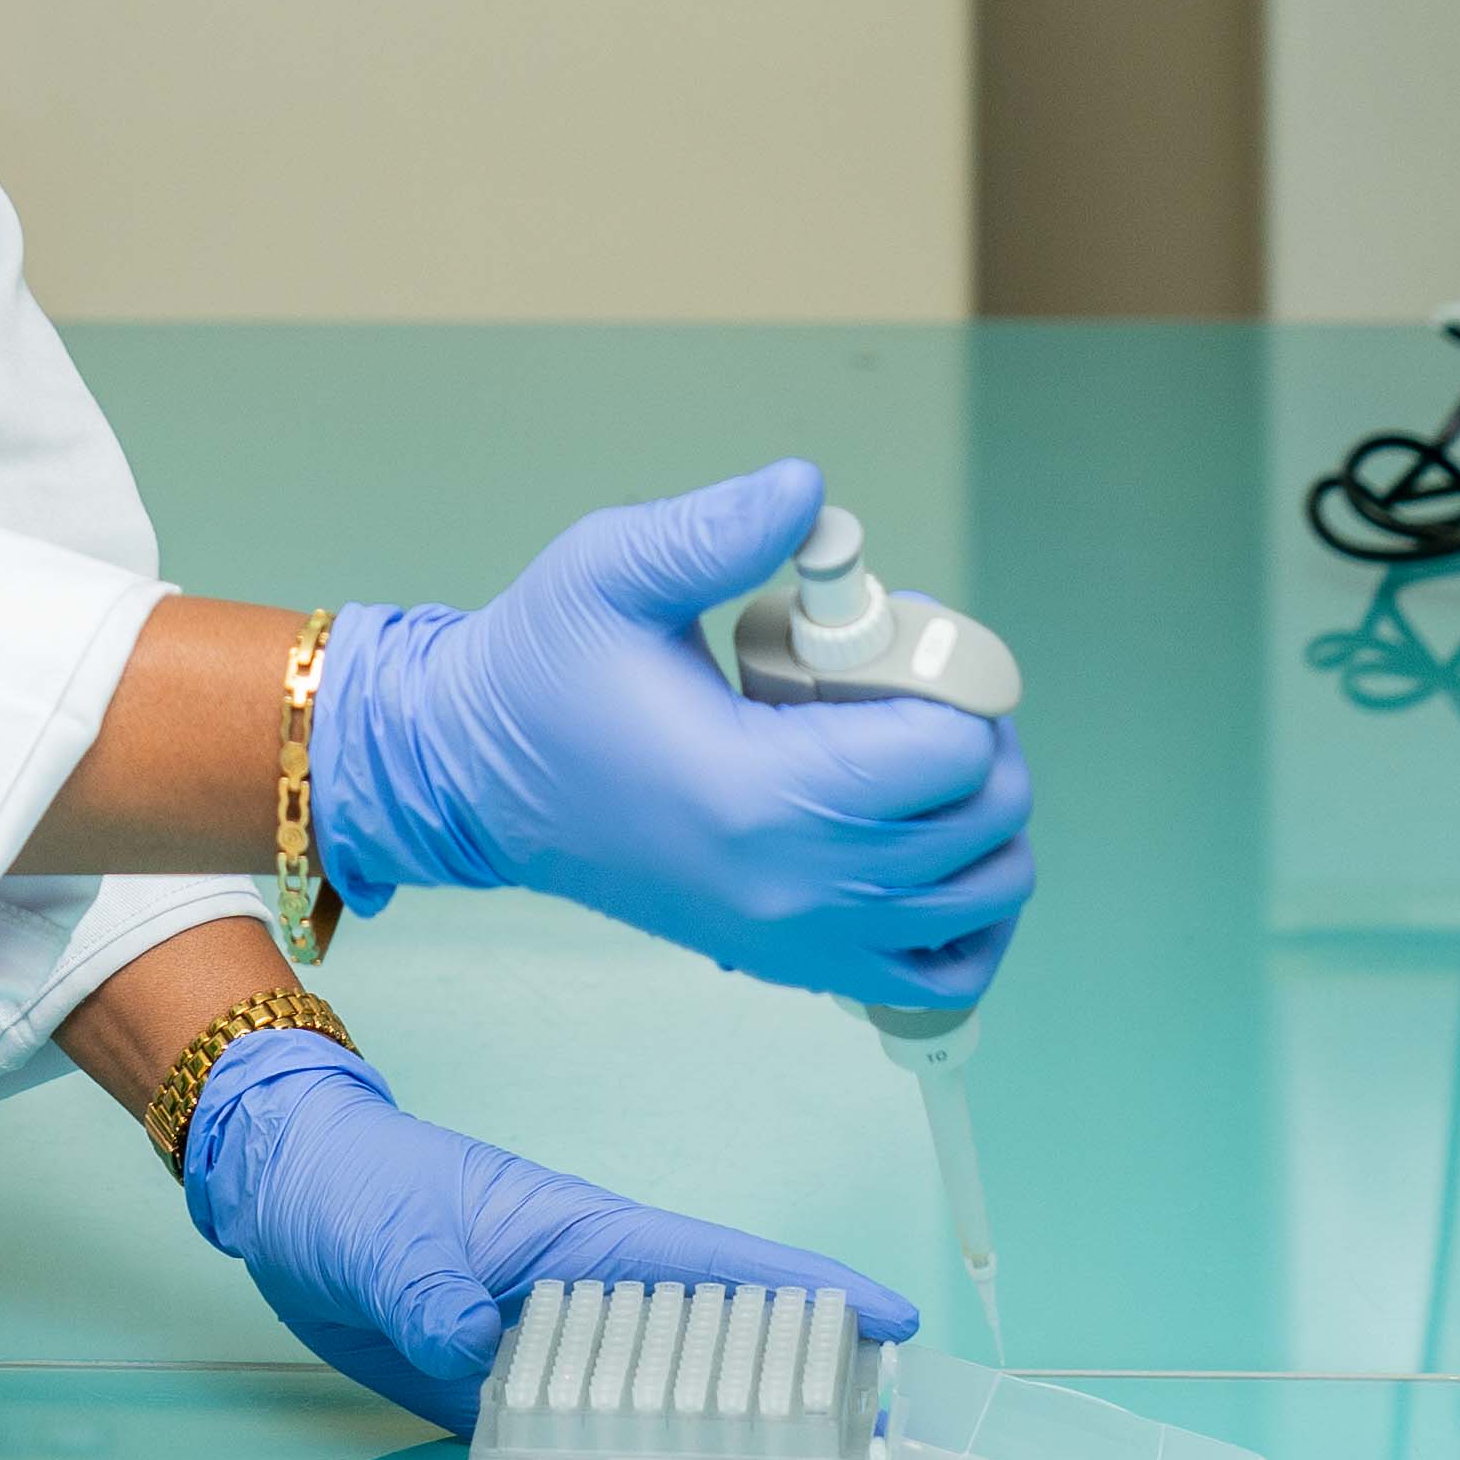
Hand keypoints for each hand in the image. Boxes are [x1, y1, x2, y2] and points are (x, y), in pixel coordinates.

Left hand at [179, 1027, 912, 1434]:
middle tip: (881, 1453)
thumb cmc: (349, 1181)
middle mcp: (583, 1296)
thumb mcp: (391, 1231)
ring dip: (721, 1442)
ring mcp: (545, 1346)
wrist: (279, 1191)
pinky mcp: (495, 1389)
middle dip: (797, 1388)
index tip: (895, 1320)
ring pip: (653, 1400)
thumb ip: (433, 1289)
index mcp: (584, 1238)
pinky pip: (573, 1436)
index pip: (719, 1265)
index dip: (809, 1291)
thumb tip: (471, 1345)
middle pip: (711, 1346)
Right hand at [308, 458, 1031, 1003]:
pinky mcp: (793, 960)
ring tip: (914, 745)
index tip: (899, 626)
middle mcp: (794, 887)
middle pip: (987, 822)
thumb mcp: (607, 571)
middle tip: (909, 672)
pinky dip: (968, 910)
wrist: (473, 780)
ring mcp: (800, 937)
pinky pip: (941, 968)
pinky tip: (926, 838)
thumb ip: (715, 529)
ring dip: (984, 812)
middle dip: (978, 728)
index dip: (954, 672)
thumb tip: (810, 490)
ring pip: (987, 895)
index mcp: (759, 795)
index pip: (951, 753)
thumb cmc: (538, 673)